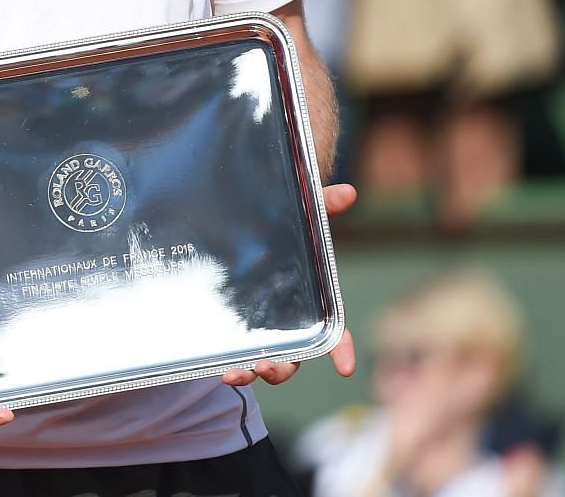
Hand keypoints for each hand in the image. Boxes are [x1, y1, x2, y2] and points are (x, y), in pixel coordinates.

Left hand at [223, 183, 358, 387]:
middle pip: (296, 357)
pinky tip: (216, 367)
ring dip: (253, 372)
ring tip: (235, 373)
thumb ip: (320, 207)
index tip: (346, 368)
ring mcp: (265, 332)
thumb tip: (348, 191)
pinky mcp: (238, 332)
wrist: (242, 234)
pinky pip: (240, 357)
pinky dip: (232, 366)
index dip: (342, 349)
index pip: (335, 332)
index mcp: (311, 305)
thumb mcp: (299, 220)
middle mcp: (290, 325)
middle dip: (283, 368)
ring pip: (268, 364)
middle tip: (267, 367)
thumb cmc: (282, 233)